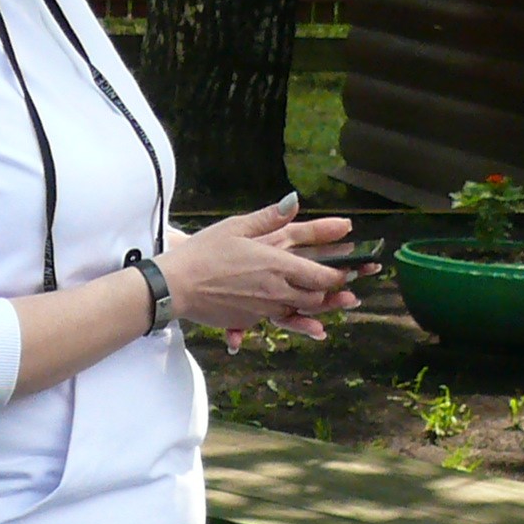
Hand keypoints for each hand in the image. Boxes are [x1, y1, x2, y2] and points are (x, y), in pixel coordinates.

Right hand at [164, 198, 364, 341]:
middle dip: (329, 295)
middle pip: (315, 299)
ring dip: (310, 308)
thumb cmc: (204, 253)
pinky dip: (284, 316)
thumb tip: (294, 201)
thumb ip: (270, 217)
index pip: (321, 276)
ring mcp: (263, 310)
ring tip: (319, 305)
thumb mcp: (237, 227)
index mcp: (278, 265)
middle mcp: (276, 291)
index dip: (338, 276)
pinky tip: (282, 309)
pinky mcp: (248, 322)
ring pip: (298, 312)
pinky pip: (274, 320)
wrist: (176, 287)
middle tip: (340, 290)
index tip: (348, 272)